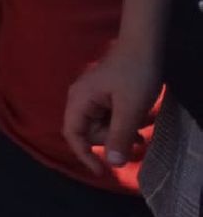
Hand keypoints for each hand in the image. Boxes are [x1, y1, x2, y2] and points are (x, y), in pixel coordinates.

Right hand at [63, 44, 159, 175]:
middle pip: (87, 131)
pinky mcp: (103, 93)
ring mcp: (91, 95)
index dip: (84, 155)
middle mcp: (79, 98)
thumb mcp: (129, 108)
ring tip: (139, 133)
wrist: (144, 44)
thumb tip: (111, 163)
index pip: (72, 134)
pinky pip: (106, 116)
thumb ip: (118, 136)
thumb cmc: (134, 74)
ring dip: (117, 133)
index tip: (103, 172)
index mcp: (79, 100)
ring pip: (99, 125)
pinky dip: (120, 124)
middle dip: (109, 140)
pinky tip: (136, 125)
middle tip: (133, 140)